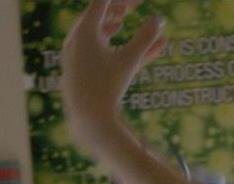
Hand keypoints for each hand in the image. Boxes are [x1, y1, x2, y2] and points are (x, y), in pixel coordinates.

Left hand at [61, 0, 167, 158]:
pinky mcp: (75, 74)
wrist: (89, 121)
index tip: (138, 2)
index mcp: (84, 32)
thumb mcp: (130, 60)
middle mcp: (74, 42)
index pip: (102, 3)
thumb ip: (146, 38)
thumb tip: (160, 19)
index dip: (121, 0)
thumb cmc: (109, 87)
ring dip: (109, 27)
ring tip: (121, 23)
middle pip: (94, 18)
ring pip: (92, 36)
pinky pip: (92, 54)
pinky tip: (116, 48)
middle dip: (114, 10)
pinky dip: (106, 47)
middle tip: (130, 8)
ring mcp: (73, 58)